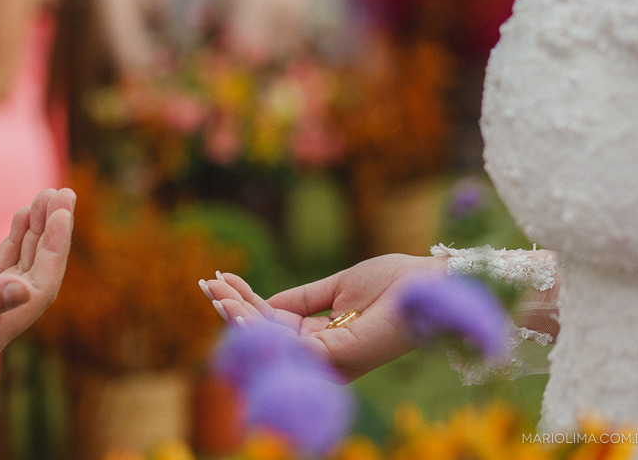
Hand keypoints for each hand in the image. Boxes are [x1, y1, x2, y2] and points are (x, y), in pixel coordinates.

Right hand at [0, 187, 74, 364]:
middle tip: (63, 193)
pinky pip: (2, 266)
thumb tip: (24, 292)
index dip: (54, 251)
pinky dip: (15, 239)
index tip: (63, 212)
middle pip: (35, 277)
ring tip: (49, 196)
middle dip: (51, 234)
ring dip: (36, 232)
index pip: (37, 291)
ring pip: (20, 268)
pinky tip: (23, 215)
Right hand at [201, 254, 446, 379]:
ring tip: (215, 292)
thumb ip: (302, 298)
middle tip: (208, 284)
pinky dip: (257, 325)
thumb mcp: (338, 286)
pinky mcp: (337, 356)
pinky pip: (287, 344)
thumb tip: (265, 303)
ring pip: (271, 341)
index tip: (219, 278)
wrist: (429, 281)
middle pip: (267, 334)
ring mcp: (330, 358)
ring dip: (238, 316)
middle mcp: (324, 353)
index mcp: (325, 337)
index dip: (245, 303)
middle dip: (234, 310)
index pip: (274, 324)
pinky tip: (237, 306)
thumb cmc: (395, 282)